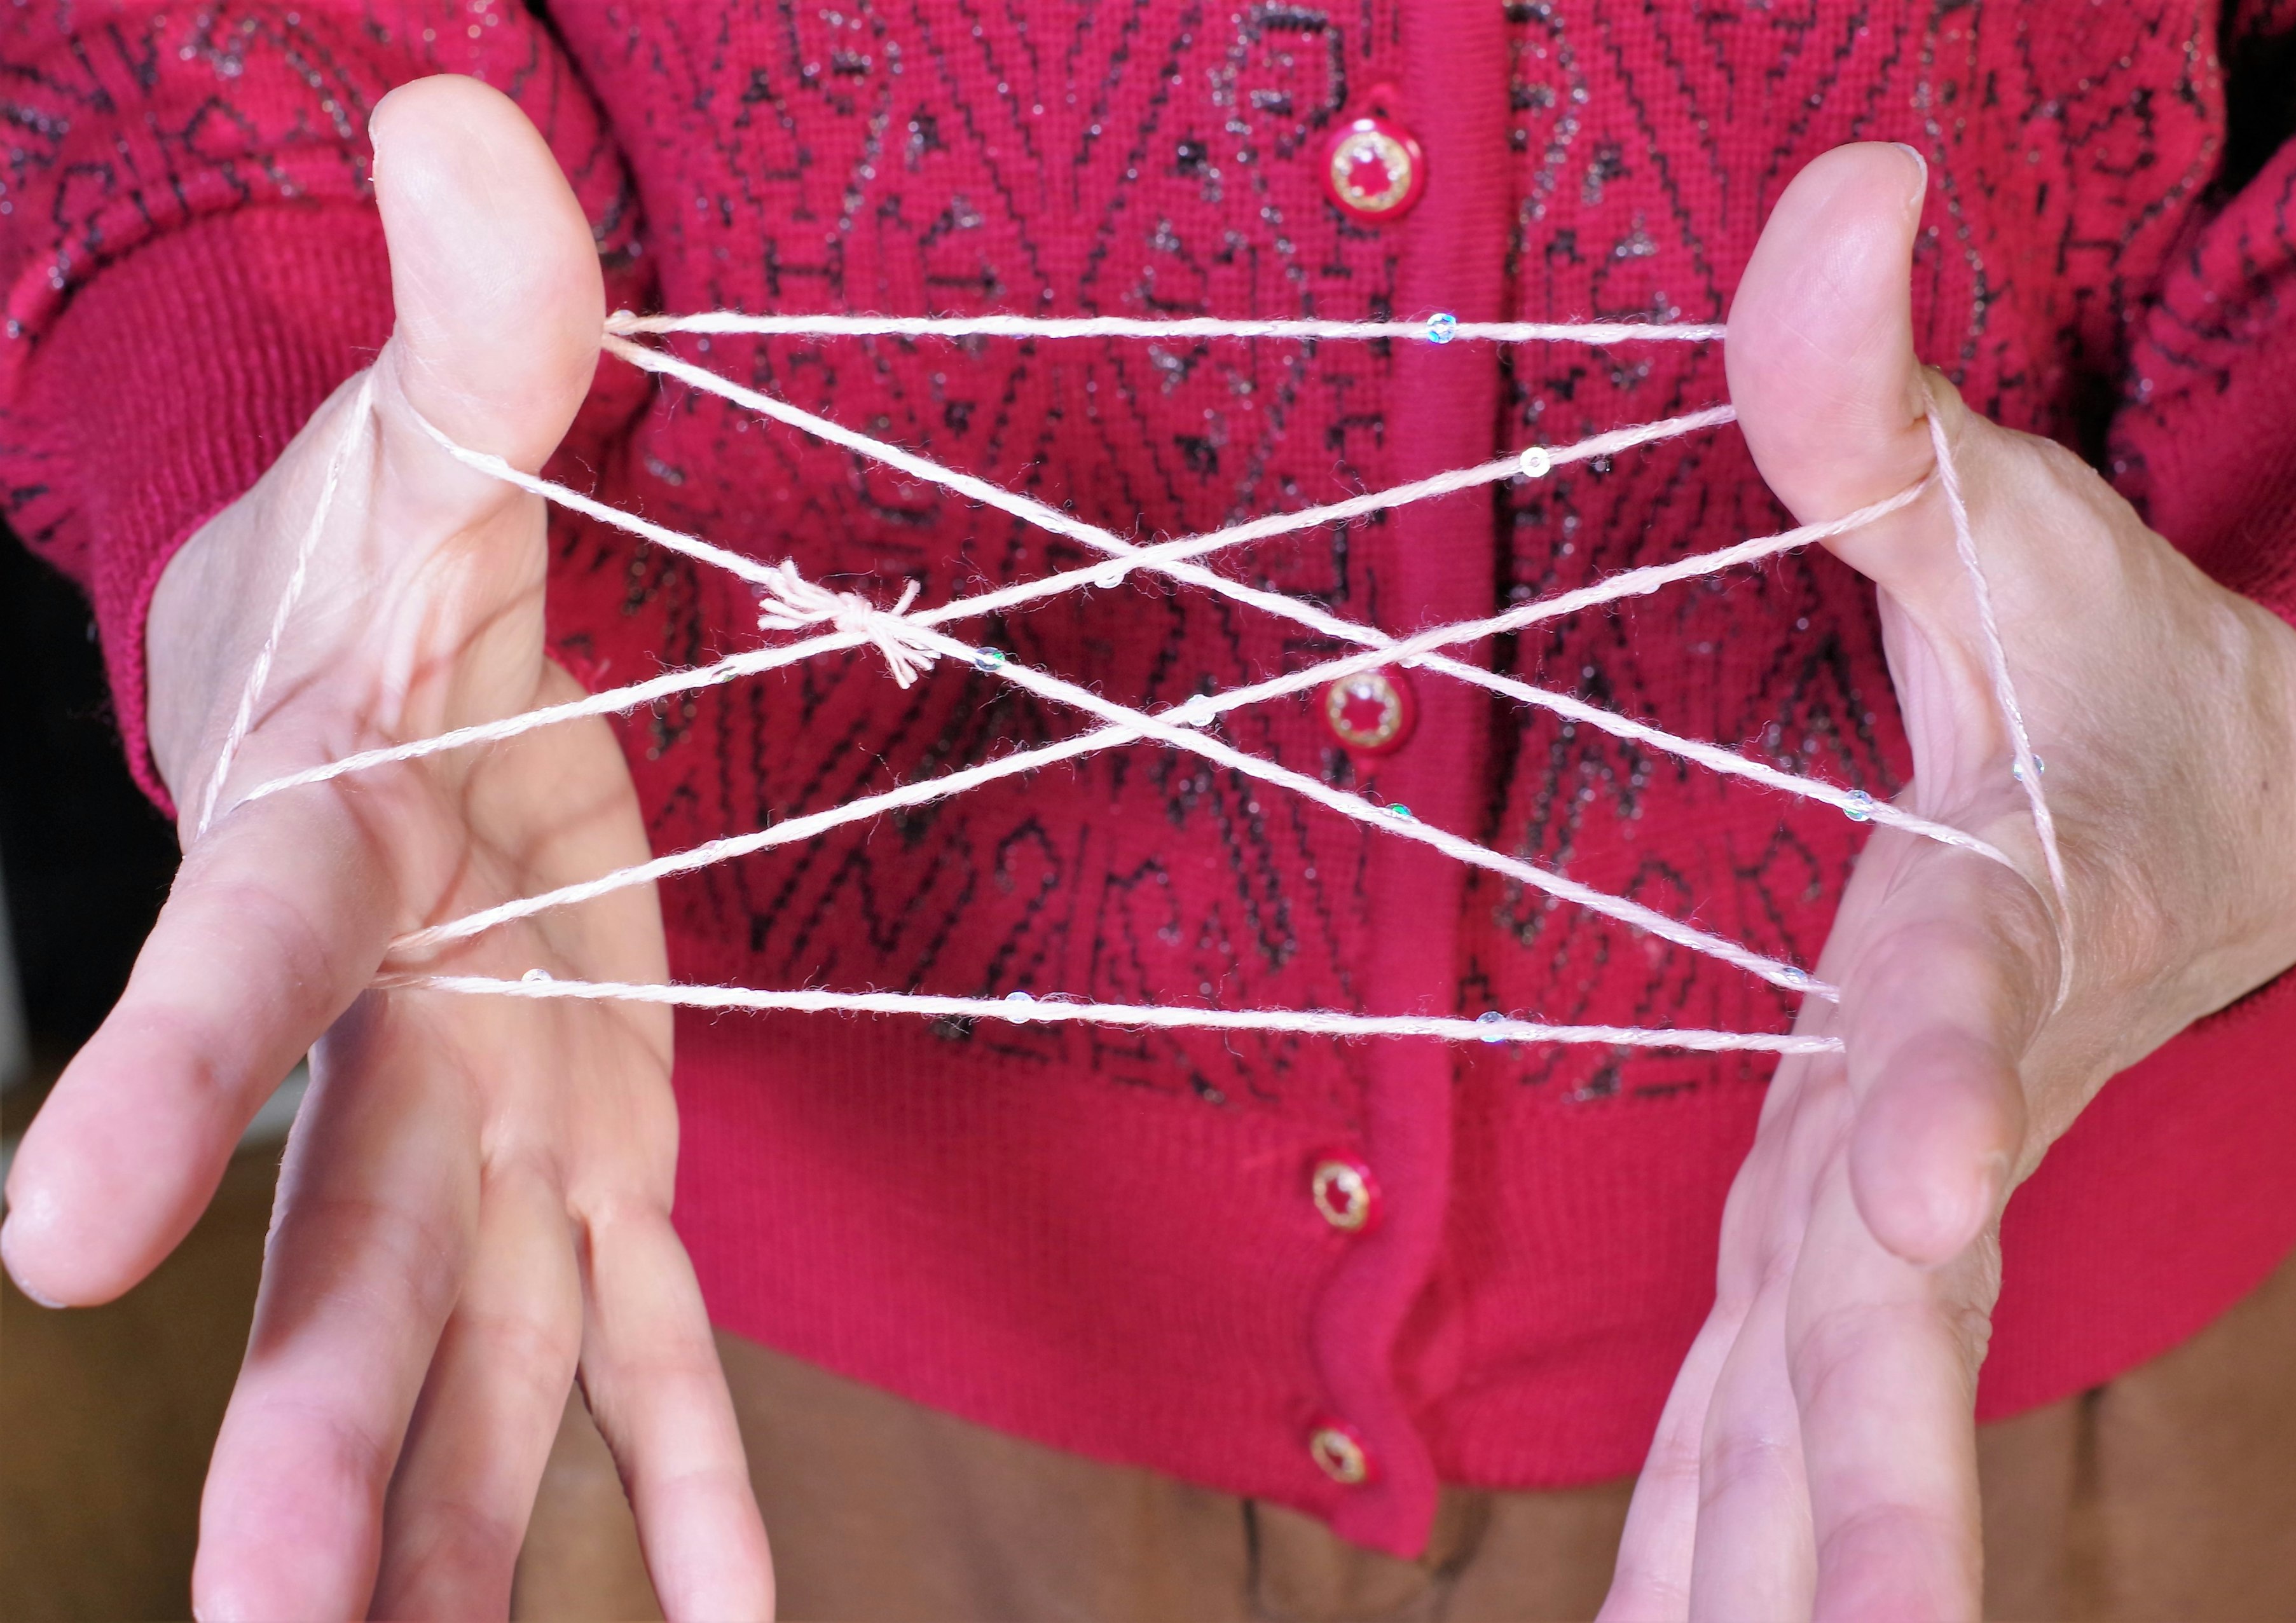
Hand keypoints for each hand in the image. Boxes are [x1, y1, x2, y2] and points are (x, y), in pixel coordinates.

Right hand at [0, 77, 771, 1619]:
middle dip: (309, 1434)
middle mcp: (404, 1031)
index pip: (237, 974)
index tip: (45, 1242)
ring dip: (463, 1530)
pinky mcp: (601, 1149)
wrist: (391, 674)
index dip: (159, 1085)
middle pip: (352, 1242)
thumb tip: (458, 121)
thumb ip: (478, 322)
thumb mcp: (444, 431)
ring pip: (482, 1348)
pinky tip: (723, 1619)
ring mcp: (505, 1116)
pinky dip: (680, 1483)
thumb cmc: (389, 564)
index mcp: (336, 855)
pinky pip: (643, 1338)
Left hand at [1600, 145, 2295, 1619]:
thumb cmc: (2081, 689)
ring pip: (1816, 1425)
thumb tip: (1849, 179)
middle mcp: (1918, 1116)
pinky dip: (1710, 1566)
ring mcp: (1874, 1212)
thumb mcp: (1984, 522)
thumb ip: (1874, 396)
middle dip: (1876, 1489)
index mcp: (1963, 945)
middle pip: (1884, 1315)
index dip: (1927, 1111)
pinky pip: (1756, 1432)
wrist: (2190, 825)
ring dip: (1778, 1585)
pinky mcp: (1831, 1256)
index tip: (1923, 1198)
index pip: (1942, 1039)